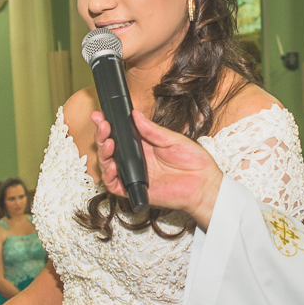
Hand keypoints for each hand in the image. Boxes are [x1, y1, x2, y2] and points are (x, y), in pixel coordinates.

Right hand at [91, 109, 223, 228]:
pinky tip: (112, 165)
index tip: (100, 116)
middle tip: (102, 126)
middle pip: (109, 148)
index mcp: (143, 145)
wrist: (203, 184)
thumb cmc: (194, 162)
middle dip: (101, 136)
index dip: (108, 125)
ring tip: (108, 143)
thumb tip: (135, 115)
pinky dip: (108, 176)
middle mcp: (136, 159)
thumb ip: (152, 130)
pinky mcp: (134, 189)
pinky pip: (114, 184)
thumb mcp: (173, 139)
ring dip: (103, 154)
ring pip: (107, 164)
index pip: (120, 134)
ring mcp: (134, 174)